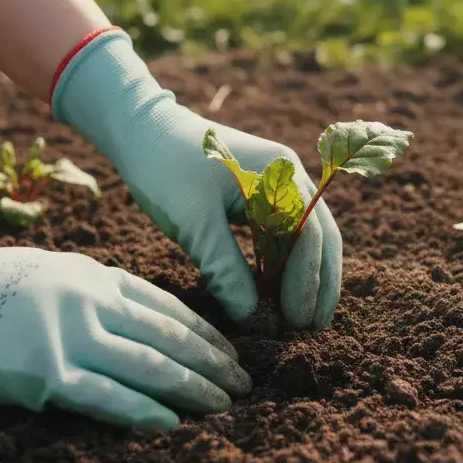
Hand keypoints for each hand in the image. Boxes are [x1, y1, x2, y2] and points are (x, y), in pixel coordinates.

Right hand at [0, 186, 249, 430]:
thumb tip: (127, 318)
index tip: (232, 353)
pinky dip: (144, 412)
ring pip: (149, 366)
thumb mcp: (43, 272)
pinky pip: (106, 397)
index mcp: (90, 274)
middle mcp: (88, 301)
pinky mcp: (42, 374)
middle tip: (245, 387)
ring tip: (224, 408)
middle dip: (214, 363)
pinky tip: (170, 425)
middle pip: (169, 336)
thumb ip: (87, 293)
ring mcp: (66, 336)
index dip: (205, 332)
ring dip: (193, 389)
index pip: (166, 305)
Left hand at [51, 30, 342, 329]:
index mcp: (280, 175)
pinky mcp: (261, 196)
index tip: (297, 322)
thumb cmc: (164, 169)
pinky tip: (278, 296)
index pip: (309, 237)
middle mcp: (289, 177)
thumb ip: (226, 269)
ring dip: (307, 278)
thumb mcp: (193, 222)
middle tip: (312, 331)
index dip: (307, 283)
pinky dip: (286, 267)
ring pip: (307, 238)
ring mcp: (278, 184)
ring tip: (303, 321)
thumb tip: (252, 318)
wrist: (141, 130)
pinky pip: (285, 235)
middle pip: (321, 237)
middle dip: (320, 285)